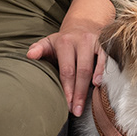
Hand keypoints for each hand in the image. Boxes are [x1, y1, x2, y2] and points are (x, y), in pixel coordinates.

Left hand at [26, 0, 116, 116]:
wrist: (84, 24)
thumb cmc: (64, 40)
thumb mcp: (49, 42)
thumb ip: (38, 49)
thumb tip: (29, 55)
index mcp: (65, 42)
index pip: (67, 70)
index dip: (67, 88)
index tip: (66, 104)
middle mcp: (82, 41)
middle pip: (81, 71)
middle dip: (78, 93)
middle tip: (76, 111)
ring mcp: (96, 43)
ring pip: (94, 68)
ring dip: (90, 88)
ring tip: (85, 104)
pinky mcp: (107, 45)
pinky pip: (107, 61)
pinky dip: (103, 74)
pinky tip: (99, 86)